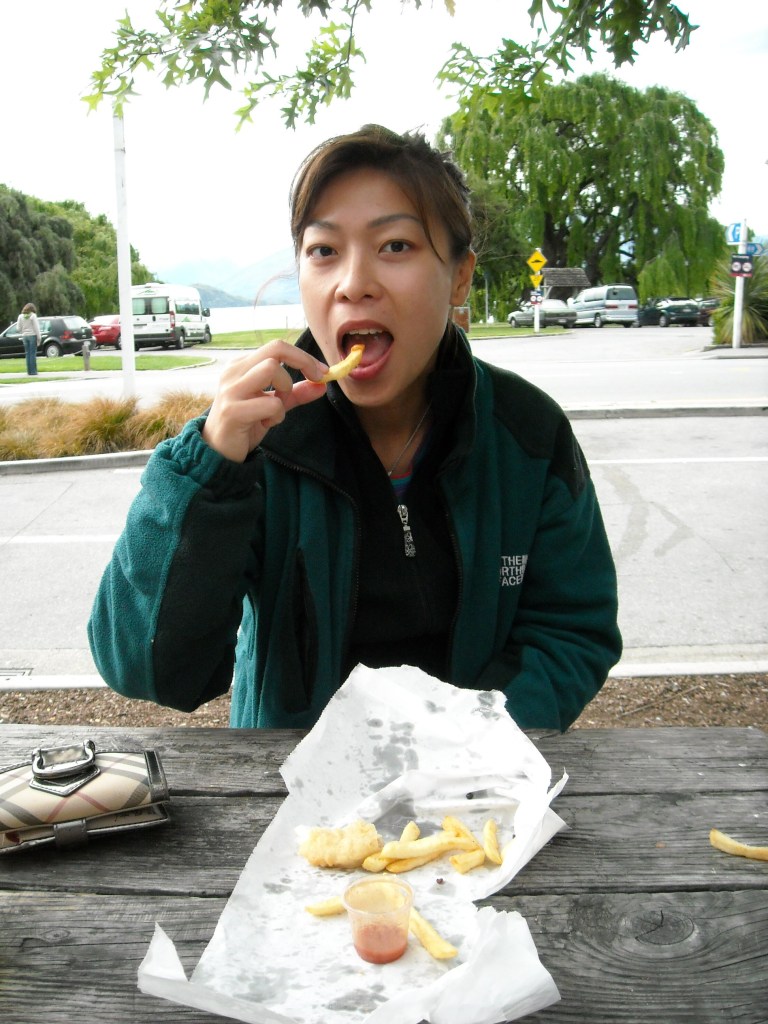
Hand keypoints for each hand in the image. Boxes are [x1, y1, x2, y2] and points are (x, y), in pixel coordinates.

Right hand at [202, 341, 327, 461]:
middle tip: (315, 379)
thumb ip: (295, 394)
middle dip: (303, 361)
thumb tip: (322, 385)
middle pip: (276, 349)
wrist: (217, 451)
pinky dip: (277, 415)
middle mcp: (234, 371)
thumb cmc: (244, 424)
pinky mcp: (232, 410)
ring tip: (276, 408)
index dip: (304, 357)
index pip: (277, 347)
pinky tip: (264, 423)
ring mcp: (231, 389)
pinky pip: (271, 404)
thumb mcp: (273, 405)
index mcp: (242, 365)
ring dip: (285, 390)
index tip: (322, 372)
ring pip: (272, 369)